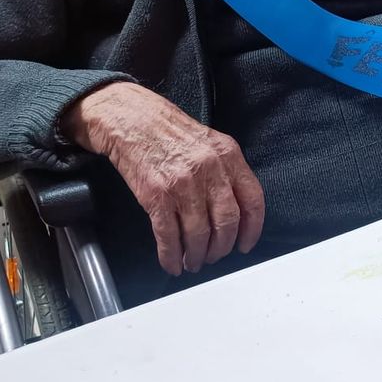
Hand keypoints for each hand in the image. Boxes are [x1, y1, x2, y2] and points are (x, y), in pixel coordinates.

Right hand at [63, 82, 264, 276]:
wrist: (128, 119)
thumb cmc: (167, 131)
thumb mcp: (208, 142)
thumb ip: (225, 170)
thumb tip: (235, 209)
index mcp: (228, 155)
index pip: (252, 200)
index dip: (252, 229)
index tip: (245, 244)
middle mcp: (209, 169)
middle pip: (226, 222)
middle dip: (221, 248)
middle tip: (214, 256)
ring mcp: (183, 184)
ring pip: (199, 234)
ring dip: (196, 255)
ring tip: (192, 262)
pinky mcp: (156, 195)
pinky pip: (168, 235)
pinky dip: (171, 255)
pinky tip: (172, 262)